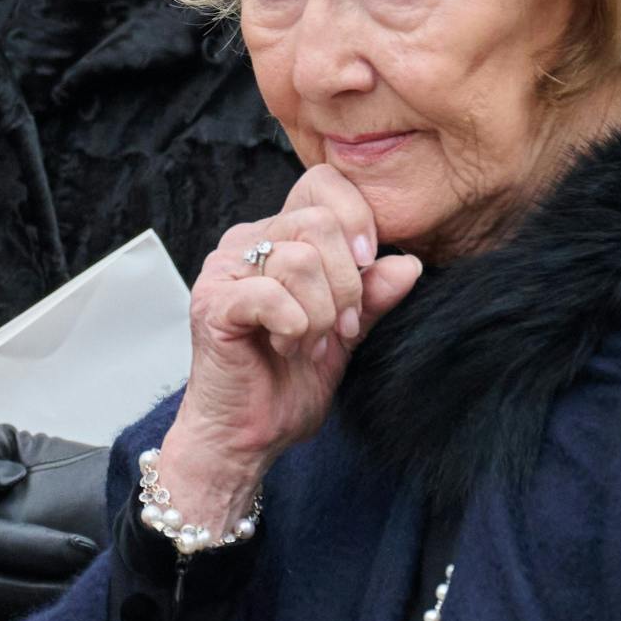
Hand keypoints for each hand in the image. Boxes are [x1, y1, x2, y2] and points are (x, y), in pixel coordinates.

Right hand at [150, 168, 422, 528]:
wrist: (248, 436)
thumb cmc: (286, 383)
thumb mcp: (346, 332)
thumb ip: (372, 296)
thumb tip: (408, 264)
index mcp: (277, 236)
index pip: (323, 184)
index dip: (357, 220)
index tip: (369, 269)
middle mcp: (245, 242)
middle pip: (319, 221)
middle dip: (347, 282)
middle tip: (341, 328)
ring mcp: (224, 269)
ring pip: (300, 260)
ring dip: (320, 314)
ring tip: (309, 344)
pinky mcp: (212, 303)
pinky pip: (271, 296)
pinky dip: (294, 327)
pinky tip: (285, 347)